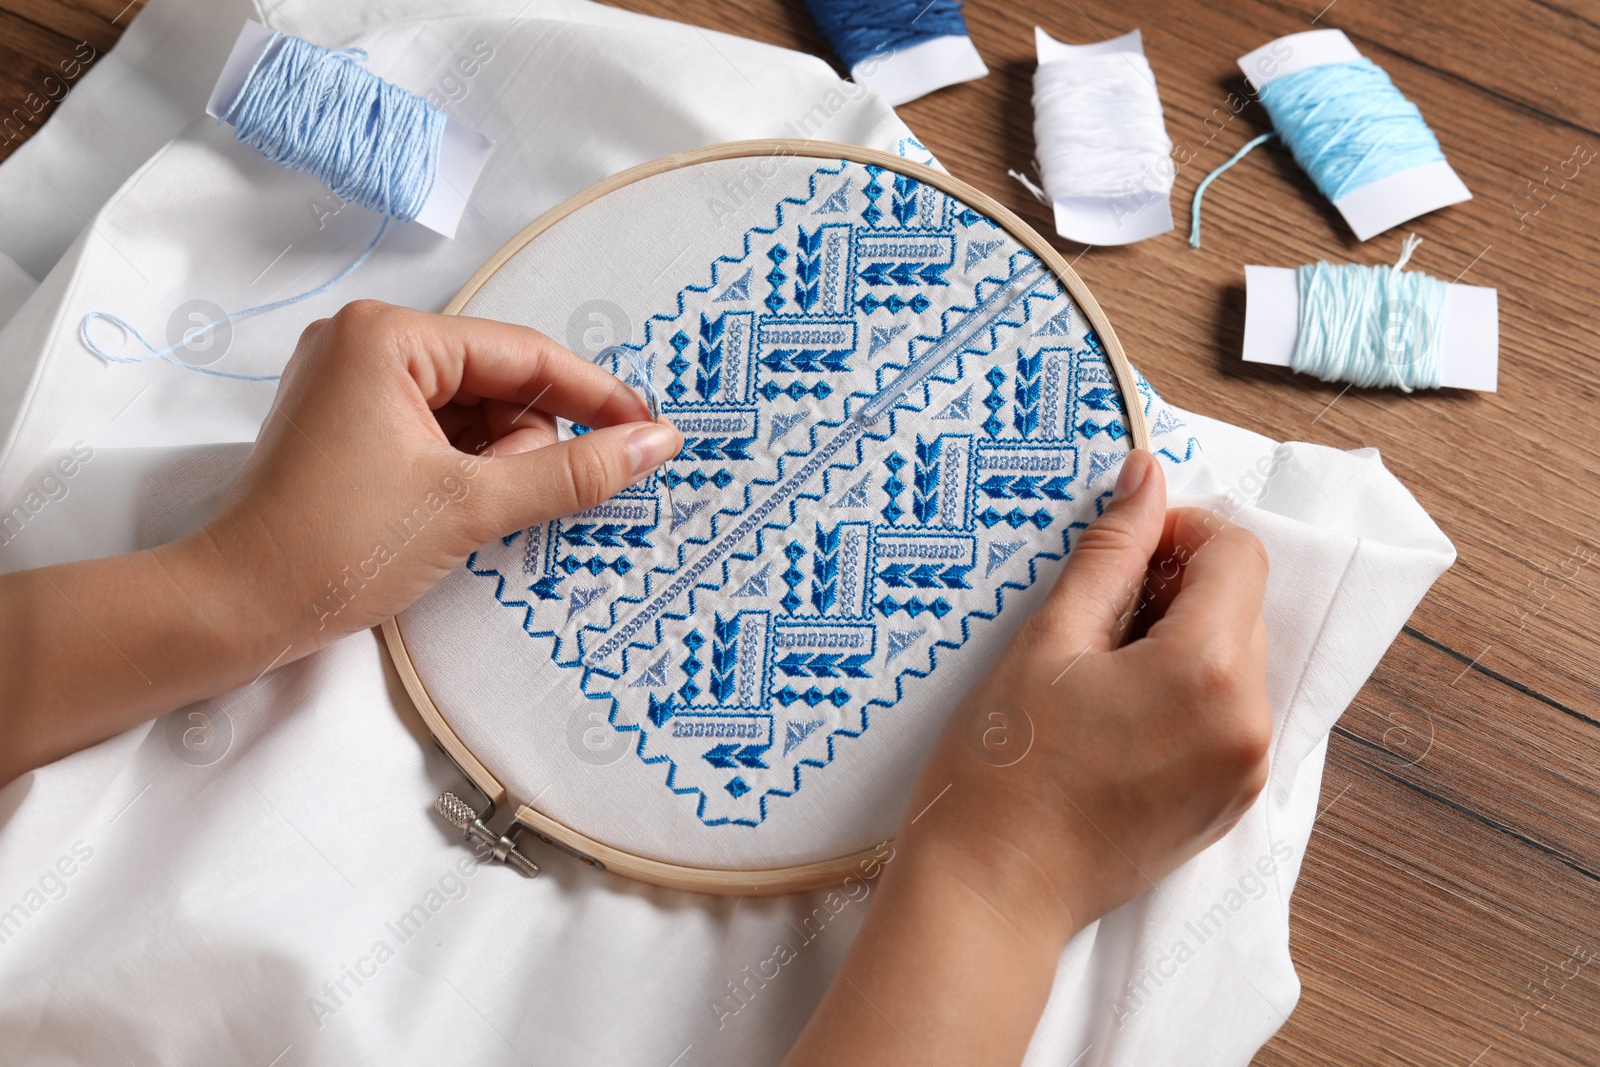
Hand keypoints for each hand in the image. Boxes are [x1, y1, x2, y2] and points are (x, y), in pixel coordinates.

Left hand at [0, 301, 680, 784]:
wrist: (237, 607)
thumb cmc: (339, 547)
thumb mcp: (472, 505)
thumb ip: (573, 471)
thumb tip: (657, 444)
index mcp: (389, 336)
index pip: (524, 354)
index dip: (595, 396)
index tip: (652, 431)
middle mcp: (368, 341)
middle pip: (500, 383)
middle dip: (520, 445)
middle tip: (500, 502)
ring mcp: (354, 380)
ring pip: (475, 412)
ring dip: (494, 464)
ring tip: (463, 516)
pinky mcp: (350, 421)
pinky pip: (440, 431)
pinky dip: (465, 471)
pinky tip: (452, 512)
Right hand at [784, 449, 1270, 1066]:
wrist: (992, 894)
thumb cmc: (1002, 770)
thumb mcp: (1048, 642)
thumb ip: (1111, 552)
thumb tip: (1146, 475)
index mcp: (1210, 671)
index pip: (1237, 553)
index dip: (1179, 532)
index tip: (1122, 550)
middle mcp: (1249, 722)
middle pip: (1243, 604)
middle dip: (1180, 586)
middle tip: (1096, 611)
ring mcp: (1245, 769)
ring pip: (1238, 659)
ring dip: (1183, 638)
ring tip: (1099, 669)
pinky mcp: (1228, 803)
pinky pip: (1230, 714)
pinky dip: (1187, 691)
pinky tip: (1115, 713)